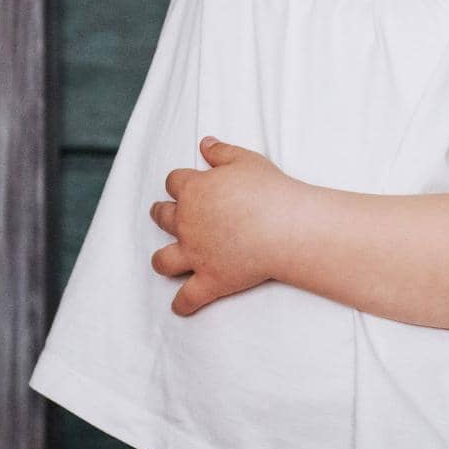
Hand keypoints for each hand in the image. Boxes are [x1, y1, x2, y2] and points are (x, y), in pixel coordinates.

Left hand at [149, 135, 295, 314]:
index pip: (174, 181)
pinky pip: (187, 298)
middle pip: (162, 216)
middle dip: (163, 214)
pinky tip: (180, 306)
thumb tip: (204, 143)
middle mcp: (187, 222)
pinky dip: (182, 304)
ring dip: (162, 259)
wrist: (286, 226)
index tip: (188, 184)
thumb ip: (221, 152)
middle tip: (168, 214)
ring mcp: (195, 254)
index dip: (180, 182)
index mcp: (194, 190)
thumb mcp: (246, 160)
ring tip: (166, 259)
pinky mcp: (210, 280)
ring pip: (163, 260)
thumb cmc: (269, 190)